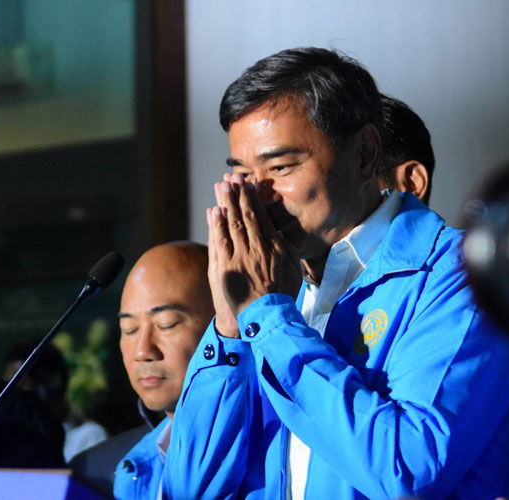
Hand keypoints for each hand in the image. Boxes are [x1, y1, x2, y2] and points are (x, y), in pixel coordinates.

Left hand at [208, 174, 300, 318]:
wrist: (266, 318)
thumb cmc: (282, 296)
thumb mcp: (294, 271)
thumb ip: (288, 251)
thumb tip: (280, 235)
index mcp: (274, 248)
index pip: (261, 217)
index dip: (253, 199)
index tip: (248, 184)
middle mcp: (257, 249)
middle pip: (245, 216)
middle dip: (238, 194)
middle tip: (232, 177)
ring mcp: (240, 258)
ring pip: (232, 225)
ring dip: (226, 203)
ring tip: (221, 186)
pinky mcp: (226, 268)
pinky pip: (220, 242)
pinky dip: (216, 225)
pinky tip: (214, 210)